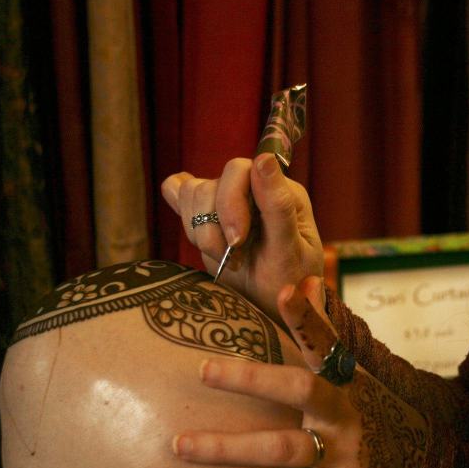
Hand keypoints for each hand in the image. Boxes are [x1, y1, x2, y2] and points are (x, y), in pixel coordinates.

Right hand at [160, 155, 324, 323]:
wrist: (275, 309)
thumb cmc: (290, 283)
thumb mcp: (290, 251)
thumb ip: (278, 205)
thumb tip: (264, 158)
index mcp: (279, 191)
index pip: (239, 170)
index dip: (229, 203)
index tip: (237, 242)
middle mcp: (252, 190)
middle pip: (208, 185)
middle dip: (213, 227)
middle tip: (233, 260)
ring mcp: (228, 201)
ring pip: (190, 195)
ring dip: (202, 234)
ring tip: (227, 260)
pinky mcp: (208, 215)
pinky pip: (178, 193)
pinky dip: (182, 216)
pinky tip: (200, 237)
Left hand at [172, 276, 430, 467]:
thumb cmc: (371, 411)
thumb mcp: (353, 371)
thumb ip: (323, 329)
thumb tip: (306, 279)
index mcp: (342, 378)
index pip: (323, 341)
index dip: (307, 317)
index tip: (288, 290)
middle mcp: (343, 408)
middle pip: (298, 389)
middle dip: (251, 379)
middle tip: (202, 370)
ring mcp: (346, 448)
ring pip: (285, 446)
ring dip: (233, 448)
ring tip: (182, 446)